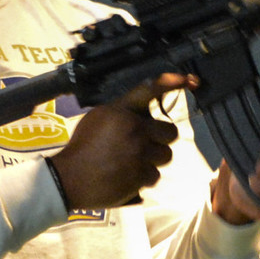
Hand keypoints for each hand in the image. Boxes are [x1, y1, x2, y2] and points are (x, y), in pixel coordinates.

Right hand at [49, 74, 188, 211]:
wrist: (69, 179)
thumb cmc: (83, 147)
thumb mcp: (99, 118)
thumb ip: (124, 112)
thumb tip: (145, 114)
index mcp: (122, 111)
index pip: (150, 89)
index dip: (172, 82)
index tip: (190, 80)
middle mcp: (134, 129)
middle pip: (169, 132)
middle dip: (159, 140)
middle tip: (142, 146)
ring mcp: (139, 153)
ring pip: (164, 155)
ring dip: (153, 160)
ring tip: (132, 163)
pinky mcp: (141, 175)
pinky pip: (155, 175)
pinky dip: (143, 178)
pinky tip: (126, 177)